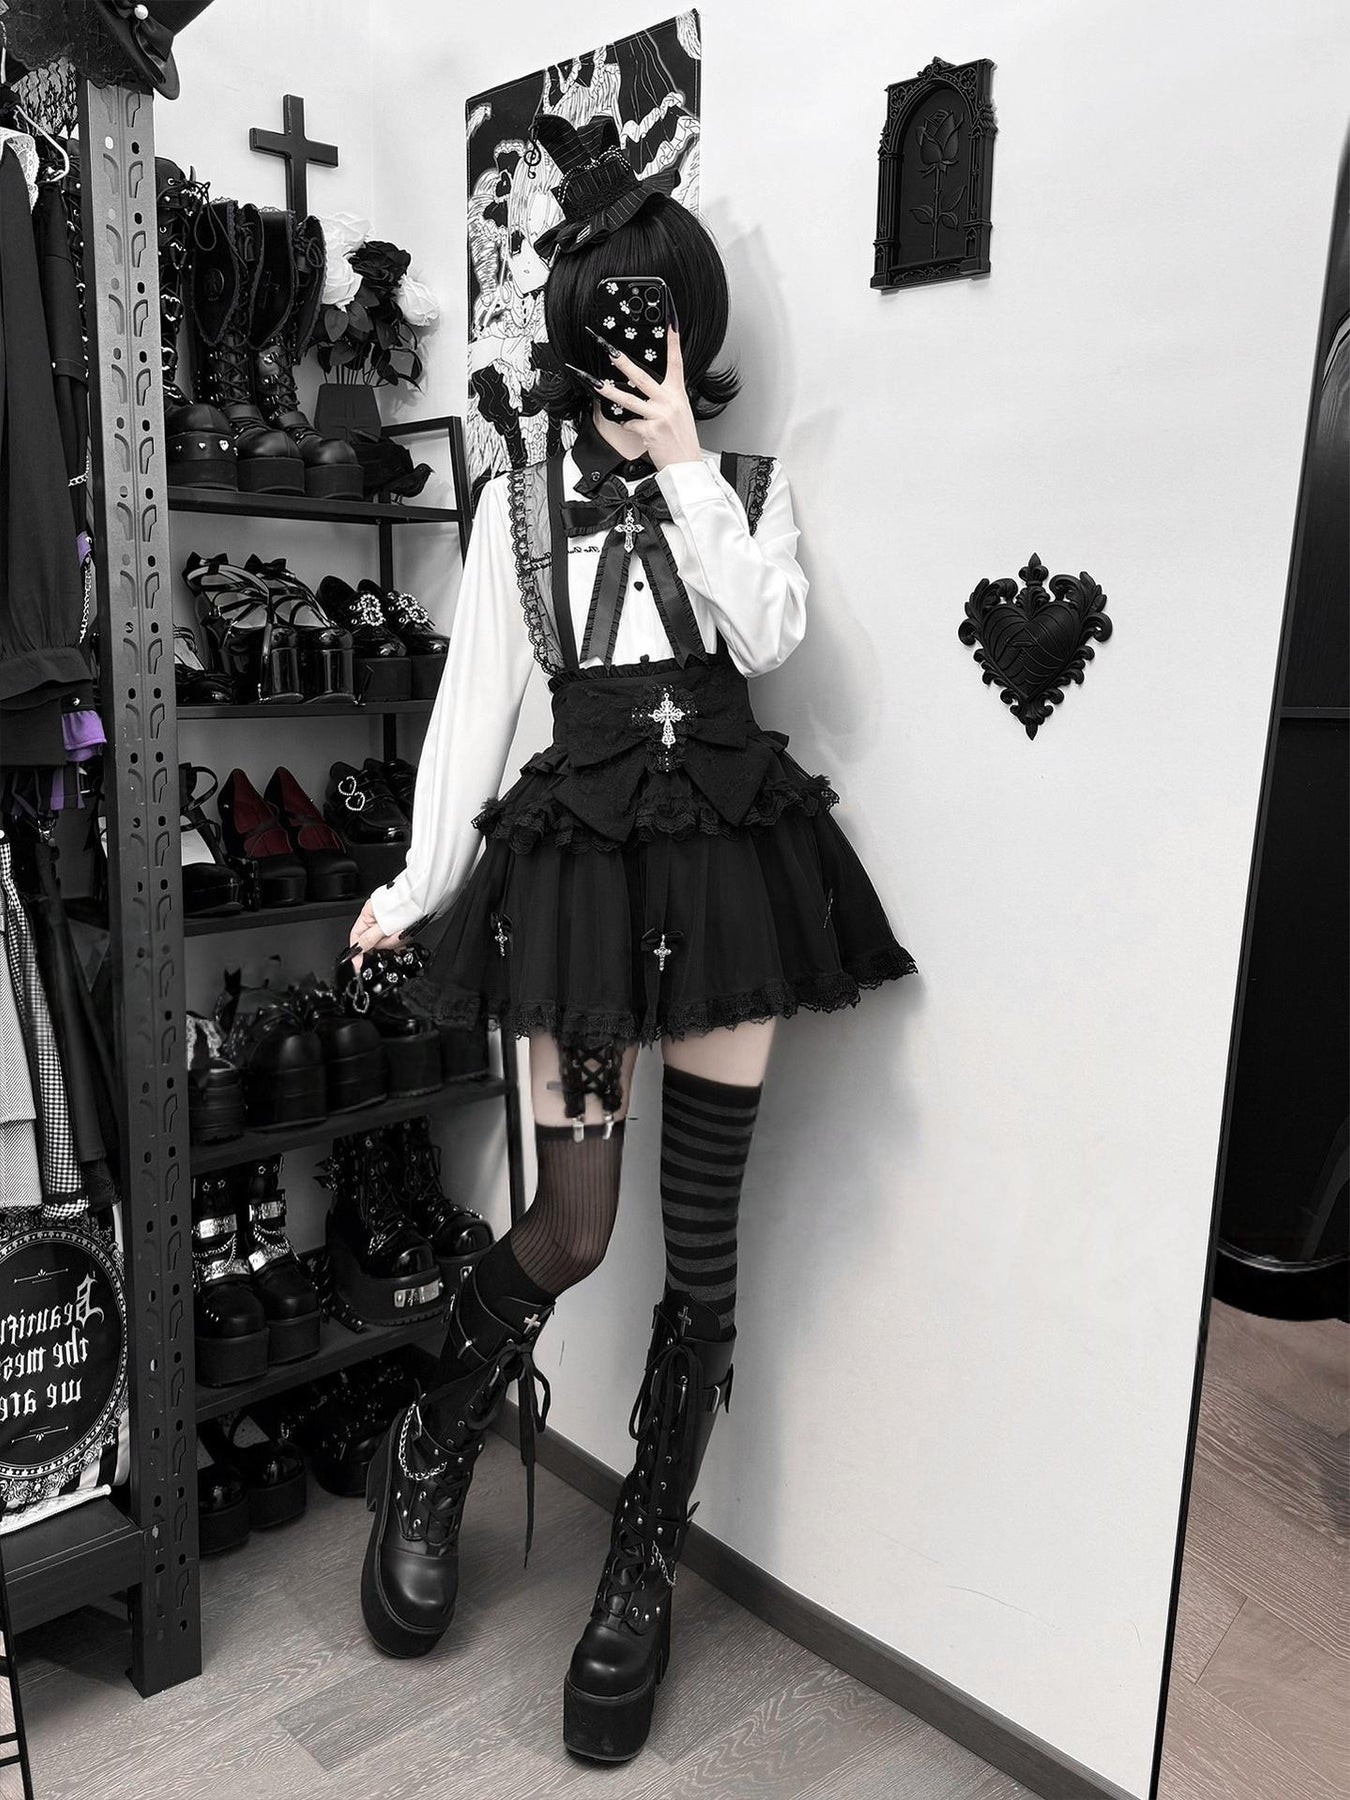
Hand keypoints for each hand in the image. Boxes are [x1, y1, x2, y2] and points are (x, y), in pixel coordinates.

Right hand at [348, 898, 401, 971]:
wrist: (423, 899)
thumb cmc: (406, 903)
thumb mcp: (384, 925)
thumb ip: (370, 938)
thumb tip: (358, 949)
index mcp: (368, 914)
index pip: (356, 937)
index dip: (357, 952)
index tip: (358, 964)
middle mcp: (376, 918)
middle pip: (373, 942)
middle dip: (384, 943)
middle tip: (394, 937)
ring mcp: (388, 923)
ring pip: (387, 942)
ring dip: (395, 941)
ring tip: (402, 931)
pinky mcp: (399, 927)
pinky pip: (396, 940)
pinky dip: (401, 939)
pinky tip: (405, 934)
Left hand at [583, 314, 700, 471]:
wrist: (686, 465)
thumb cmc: (682, 439)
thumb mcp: (680, 412)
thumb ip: (666, 398)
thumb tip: (648, 391)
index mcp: (678, 393)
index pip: (677, 361)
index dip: (673, 340)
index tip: (670, 320)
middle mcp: (670, 401)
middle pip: (642, 377)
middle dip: (623, 362)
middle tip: (609, 350)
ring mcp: (660, 415)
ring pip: (629, 399)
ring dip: (609, 391)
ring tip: (596, 383)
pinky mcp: (650, 430)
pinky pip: (630, 423)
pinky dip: (630, 426)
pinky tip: (638, 431)